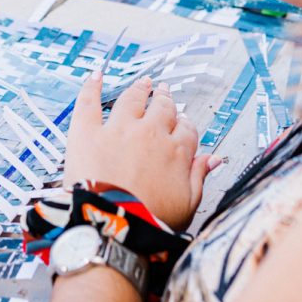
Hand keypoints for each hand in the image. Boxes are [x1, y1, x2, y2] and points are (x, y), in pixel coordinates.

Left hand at [63, 71, 219, 231]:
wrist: (113, 225)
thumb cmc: (150, 221)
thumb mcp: (187, 205)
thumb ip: (200, 177)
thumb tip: (213, 160)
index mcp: (175, 151)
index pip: (186, 129)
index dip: (184, 125)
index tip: (181, 124)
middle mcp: (150, 133)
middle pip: (162, 108)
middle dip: (165, 100)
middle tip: (164, 93)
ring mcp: (119, 128)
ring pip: (133, 99)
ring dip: (140, 89)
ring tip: (144, 83)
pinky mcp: (89, 131)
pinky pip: (90, 101)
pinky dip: (93, 86)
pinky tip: (97, 76)